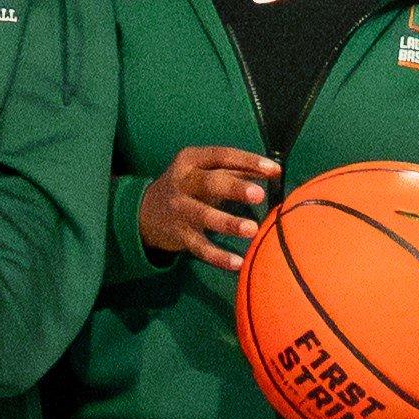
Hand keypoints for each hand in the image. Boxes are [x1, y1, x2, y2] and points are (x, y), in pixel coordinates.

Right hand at [139, 144, 279, 274]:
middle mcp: (182, 182)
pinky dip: (218, 256)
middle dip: (235, 188)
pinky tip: (238, 263)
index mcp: (191, 160)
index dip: (248, 161)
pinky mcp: (178, 234)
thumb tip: (273, 171)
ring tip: (252, 229)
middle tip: (259, 195)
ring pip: (203, 215)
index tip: (274, 169)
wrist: (145, 212)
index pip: (222, 156)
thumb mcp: (205, 172)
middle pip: (210, 182)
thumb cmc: (188, 187)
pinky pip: (199, 247)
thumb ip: (236, 171)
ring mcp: (179, 209)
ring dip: (228, 222)